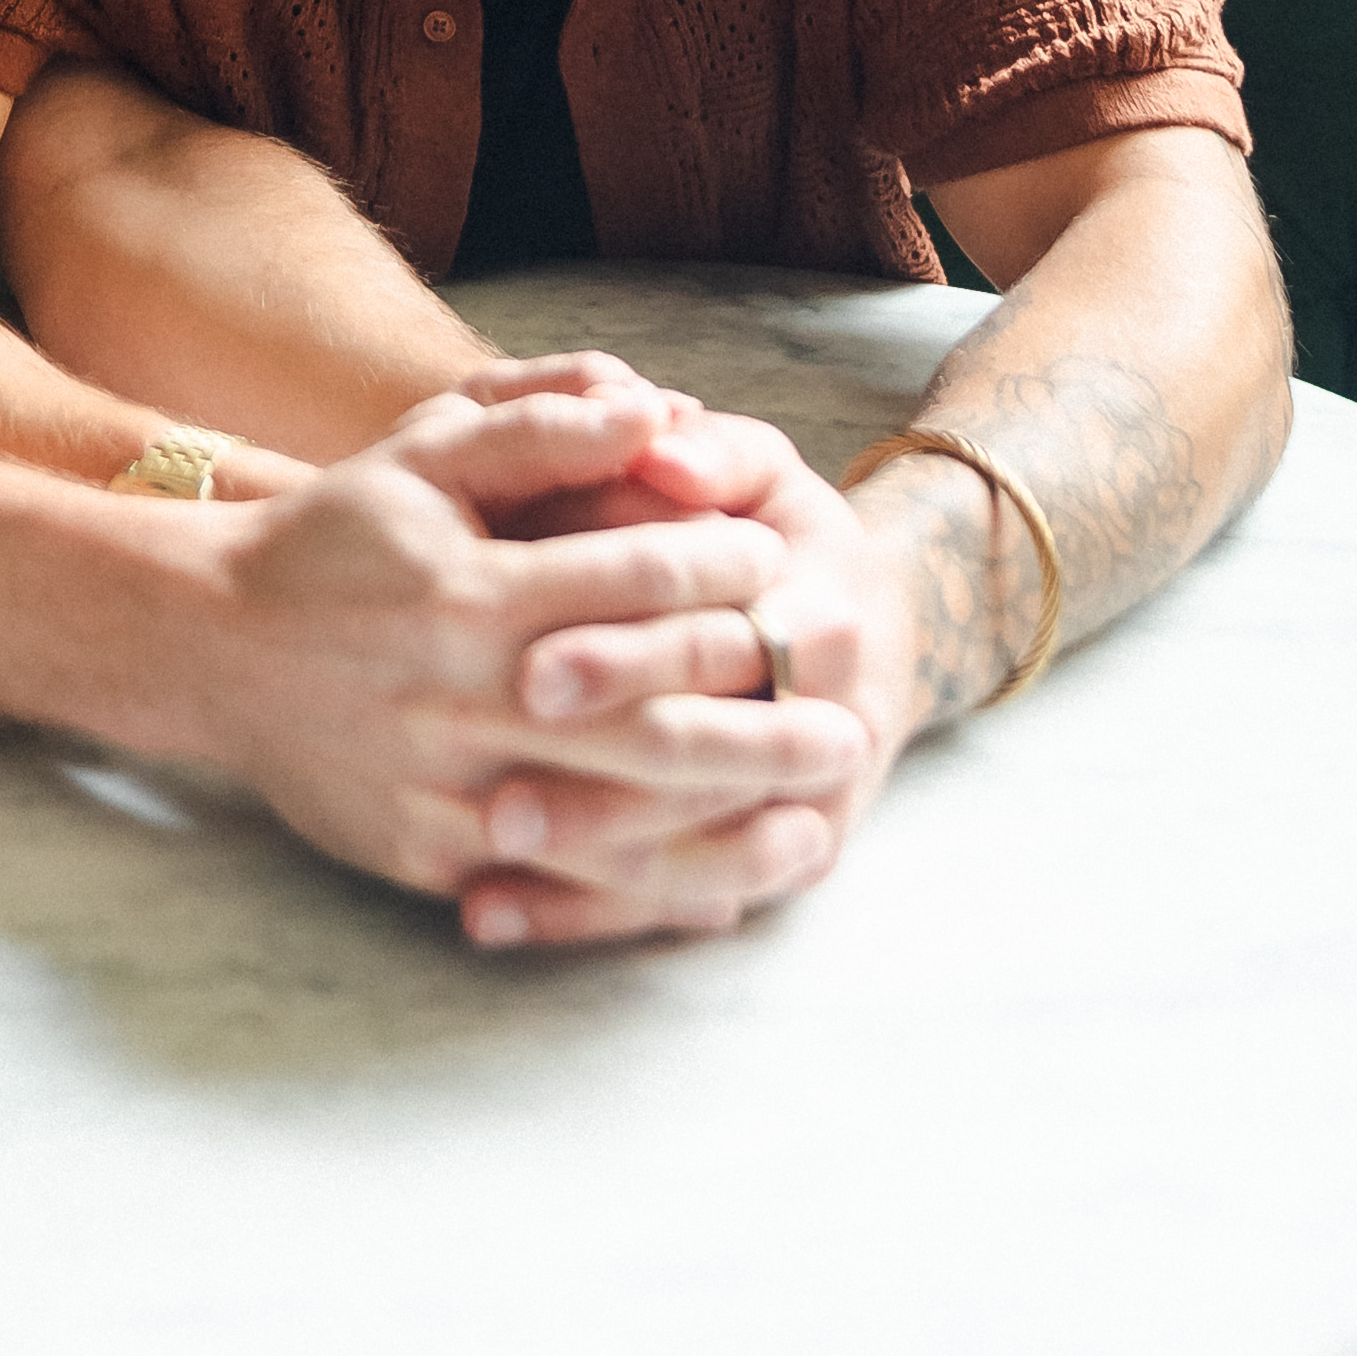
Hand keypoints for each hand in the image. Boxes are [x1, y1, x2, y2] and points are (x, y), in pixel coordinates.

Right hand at [178, 385, 871, 953]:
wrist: (210, 648)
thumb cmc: (337, 541)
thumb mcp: (422, 456)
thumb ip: (538, 429)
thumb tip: (654, 409)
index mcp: (466, 589)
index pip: (629, 581)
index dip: (720, 570)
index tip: (781, 563)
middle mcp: (458, 696)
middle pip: (646, 720)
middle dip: (763, 726)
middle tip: (851, 724)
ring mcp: (441, 787)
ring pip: (615, 823)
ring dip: (730, 827)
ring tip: (817, 816)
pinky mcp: (428, 853)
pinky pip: (558, 883)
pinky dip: (648, 889)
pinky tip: (723, 885)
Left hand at [476, 408, 932, 943]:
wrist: (877, 628)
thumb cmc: (781, 532)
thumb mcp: (763, 471)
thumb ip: (707, 451)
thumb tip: (655, 438)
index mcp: (818, 617)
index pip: (718, 647)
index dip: (626, 658)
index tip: (527, 668)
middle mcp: (829, 723)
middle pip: (706, 769)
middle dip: (599, 790)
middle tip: (490, 797)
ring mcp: (809, 803)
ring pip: (694, 856)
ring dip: (585, 870)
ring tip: (479, 854)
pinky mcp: (777, 855)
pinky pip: (680, 903)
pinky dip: (581, 917)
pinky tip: (487, 914)